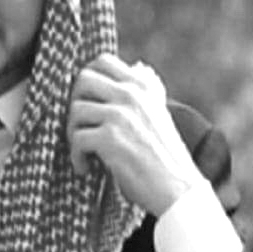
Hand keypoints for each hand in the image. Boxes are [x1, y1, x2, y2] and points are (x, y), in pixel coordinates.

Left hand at [68, 54, 203, 215]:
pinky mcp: (110, 138)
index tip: (88, 103)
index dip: (87, 80)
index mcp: (143, 86)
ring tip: (85, 152)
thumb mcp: (159, 113)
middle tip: (82, 126)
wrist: (178, 189)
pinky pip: (77, 138)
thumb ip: (146, 89)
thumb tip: (138, 65)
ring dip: (74, 134)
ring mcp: (120, 115)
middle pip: (82, 80)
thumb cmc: (165, 156)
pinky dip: (76, 157)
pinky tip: (86, 167)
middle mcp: (132, 94)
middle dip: (76, 104)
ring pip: (75, 110)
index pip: (102, 61)